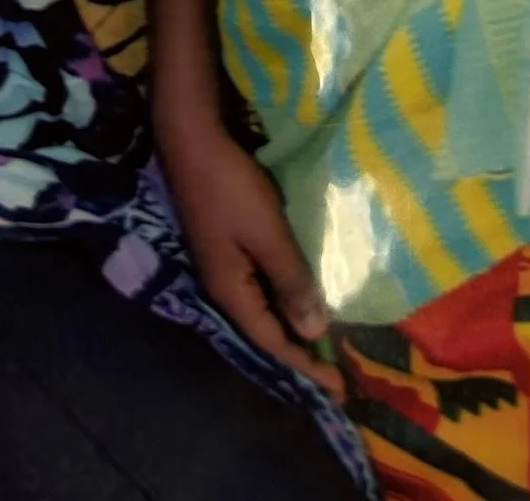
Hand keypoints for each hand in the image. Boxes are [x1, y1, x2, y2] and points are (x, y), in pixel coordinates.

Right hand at [161, 116, 342, 397]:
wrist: (191, 139)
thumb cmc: (231, 187)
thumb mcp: (268, 234)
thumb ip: (291, 282)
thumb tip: (314, 331)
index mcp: (230, 292)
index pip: (273, 343)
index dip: (306, 367)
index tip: (338, 390)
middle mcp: (223, 287)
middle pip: (265, 333)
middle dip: (300, 355)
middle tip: (335, 376)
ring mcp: (222, 266)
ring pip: (262, 310)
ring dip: (292, 327)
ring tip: (322, 344)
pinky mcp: (226, 246)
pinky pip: (259, 287)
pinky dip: (283, 300)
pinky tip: (298, 296)